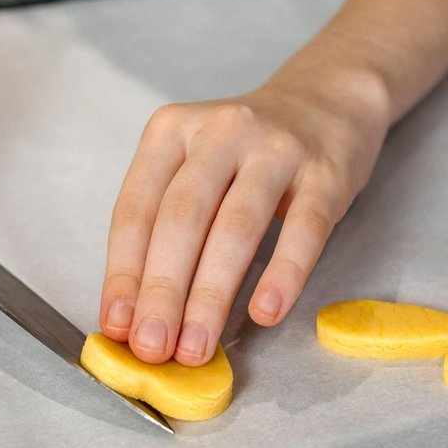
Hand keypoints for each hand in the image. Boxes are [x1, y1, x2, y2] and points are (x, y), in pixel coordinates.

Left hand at [98, 75, 388, 365]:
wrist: (328, 100)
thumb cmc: (250, 151)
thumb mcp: (198, 165)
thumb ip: (170, 223)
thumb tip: (141, 311)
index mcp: (172, 131)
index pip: (136, 209)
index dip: (123, 273)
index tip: (119, 327)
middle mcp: (220, 132)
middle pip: (182, 218)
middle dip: (163, 291)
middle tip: (154, 347)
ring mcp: (276, 148)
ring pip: (237, 226)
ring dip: (212, 293)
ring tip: (198, 345)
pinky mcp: (326, 171)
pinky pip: (304, 229)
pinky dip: (283, 273)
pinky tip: (266, 312)